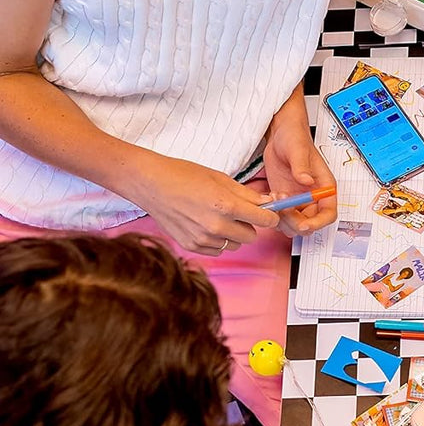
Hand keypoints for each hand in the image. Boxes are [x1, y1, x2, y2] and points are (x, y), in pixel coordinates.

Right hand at [134, 154, 280, 255]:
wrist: (152, 184)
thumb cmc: (184, 175)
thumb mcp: (221, 178)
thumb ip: (247, 194)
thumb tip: (269, 202)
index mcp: (226, 206)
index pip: (264, 220)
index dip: (270, 216)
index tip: (270, 213)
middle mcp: (216, 226)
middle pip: (251, 236)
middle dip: (250, 225)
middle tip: (239, 211)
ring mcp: (202, 239)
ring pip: (234, 245)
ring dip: (233, 233)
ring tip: (218, 216)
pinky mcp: (191, 246)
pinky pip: (217, 250)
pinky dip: (217, 240)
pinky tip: (206, 224)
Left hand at [263, 123, 336, 238]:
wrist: (280, 135)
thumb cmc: (294, 137)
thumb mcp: (297, 149)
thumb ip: (301, 166)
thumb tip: (306, 181)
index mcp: (324, 187)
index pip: (328, 214)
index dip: (318, 223)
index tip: (303, 225)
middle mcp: (313, 197)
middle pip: (309, 224)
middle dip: (294, 222)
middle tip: (282, 206)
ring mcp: (297, 200)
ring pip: (293, 225)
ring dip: (282, 218)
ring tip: (275, 197)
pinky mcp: (284, 200)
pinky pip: (280, 218)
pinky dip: (273, 214)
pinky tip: (270, 197)